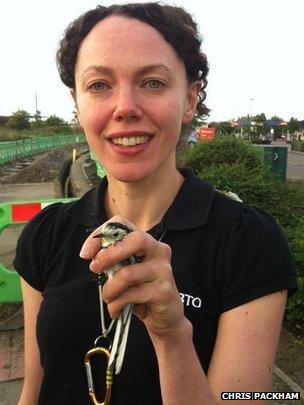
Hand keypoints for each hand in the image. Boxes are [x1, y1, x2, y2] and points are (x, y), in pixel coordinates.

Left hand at [80, 215, 186, 339]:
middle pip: (135, 240)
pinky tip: (116, 310)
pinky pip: (131, 295)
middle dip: (109, 254)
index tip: (86, 253)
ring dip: (109, 290)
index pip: (123, 224)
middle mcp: (159, 250)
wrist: (165, 317)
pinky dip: (116, 305)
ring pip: (127, 274)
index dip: (101, 234)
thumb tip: (91, 255)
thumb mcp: (125, 271)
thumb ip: (112, 260)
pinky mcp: (163, 290)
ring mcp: (164, 270)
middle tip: (94, 268)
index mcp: (147, 241)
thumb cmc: (141, 291)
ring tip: (108, 298)